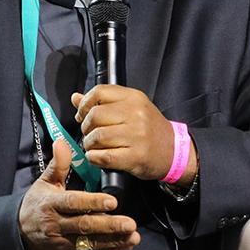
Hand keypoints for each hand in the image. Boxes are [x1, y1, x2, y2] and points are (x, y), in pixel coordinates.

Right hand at [18, 139, 139, 249]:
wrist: (20, 233)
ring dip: (114, 240)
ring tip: (133, 235)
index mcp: (51, 204)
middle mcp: (57, 225)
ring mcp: (63, 243)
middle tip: (129, 222)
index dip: (92, 203)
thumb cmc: (37, 204)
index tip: (112, 201)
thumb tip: (61, 142)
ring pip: (90, 243)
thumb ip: (58, 164)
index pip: (73, 203)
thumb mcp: (44, 182)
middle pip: (84, 225)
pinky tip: (126, 245)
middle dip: (109, 225)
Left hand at [72, 85, 197, 185]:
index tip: (83, 114)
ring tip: (93, 146)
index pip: (99, 92)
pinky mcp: (135, 156)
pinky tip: (97, 157)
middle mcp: (136, 114)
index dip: (84, 104)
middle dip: (85, 127)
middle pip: (94, 115)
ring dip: (89, 144)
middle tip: (89, 133)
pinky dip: (94, 158)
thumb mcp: (131, 108)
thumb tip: (75, 97)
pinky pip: (104, 156)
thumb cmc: (149, 129)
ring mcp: (136, 136)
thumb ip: (103, 102)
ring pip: (97, 136)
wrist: (174, 151)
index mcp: (134, 98)